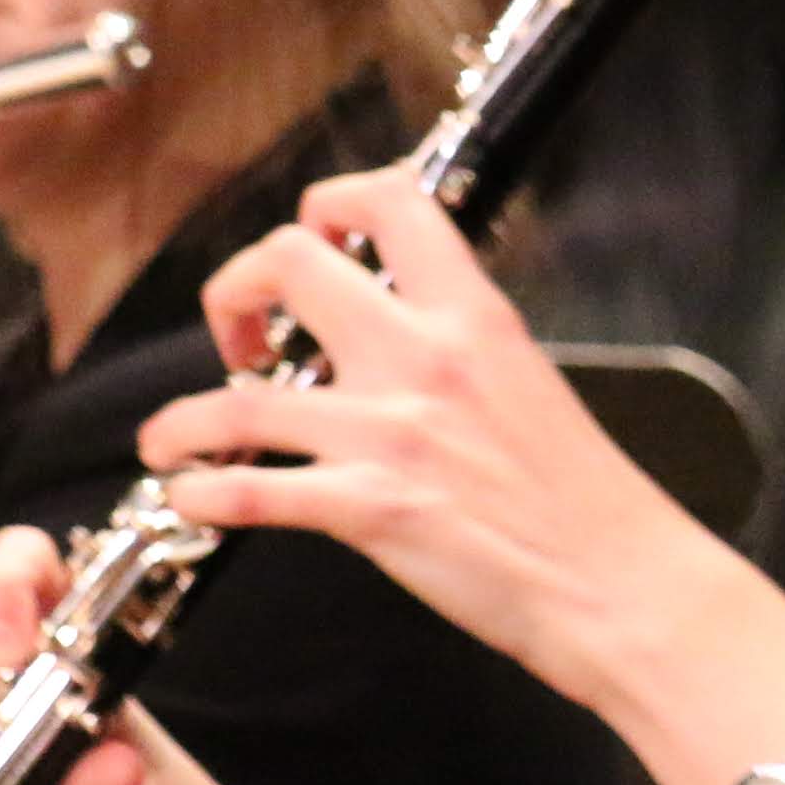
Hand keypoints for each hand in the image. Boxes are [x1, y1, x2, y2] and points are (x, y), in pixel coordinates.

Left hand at [133, 169, 730, 704]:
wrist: (617, 581)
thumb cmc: (585, 499)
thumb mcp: (529, 380)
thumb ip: (461, 348)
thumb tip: (402, 336)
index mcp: (472, 315)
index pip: (389, 202)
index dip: (330, 204)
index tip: (314, 239)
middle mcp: (423, 357)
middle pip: (290, 262)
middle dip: (235, 289)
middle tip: (238, 337)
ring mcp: (390, 433)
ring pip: (241, 398)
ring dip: (181, 419)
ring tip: (167, 440)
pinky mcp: (370, 509)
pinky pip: (250, 491)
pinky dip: (200, 493)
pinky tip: (191, 497)